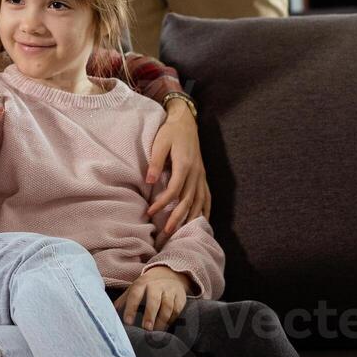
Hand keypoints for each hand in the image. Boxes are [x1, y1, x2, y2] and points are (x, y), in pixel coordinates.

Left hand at [116, 267, 190, 330]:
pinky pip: (177, 309)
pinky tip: (166, 327)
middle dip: (150, 314)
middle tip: (146, 328)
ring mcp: (170, 291)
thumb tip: (111, 313)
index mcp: (142, 283)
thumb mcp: (135, 288)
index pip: (135, 294)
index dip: (131, 308)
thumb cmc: (148, 285)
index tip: (127, 322)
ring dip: (162, 321)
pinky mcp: (180, 297)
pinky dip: (172, 320)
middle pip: (154, 300)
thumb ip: (123, 300)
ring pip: (167, 306)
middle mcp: (156, 286)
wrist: (169, 273)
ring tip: (156, 332)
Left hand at [146, 104, 209, 234]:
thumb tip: (149, 181)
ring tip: (182, 234)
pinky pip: (207, 197)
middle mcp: (196, 173)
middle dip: (177, 218)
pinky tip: (203, 222)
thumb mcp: (160, 142)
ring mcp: (201, 175)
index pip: (174, 190)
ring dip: (191, 219)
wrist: (186, 122)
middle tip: (166, 234)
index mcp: (185, 165)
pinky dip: (205, 210)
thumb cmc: (170, 132)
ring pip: (199, 202)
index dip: (162, 203)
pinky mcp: (203, 176)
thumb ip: (155, 162)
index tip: (150, 212)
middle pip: (188, 201)